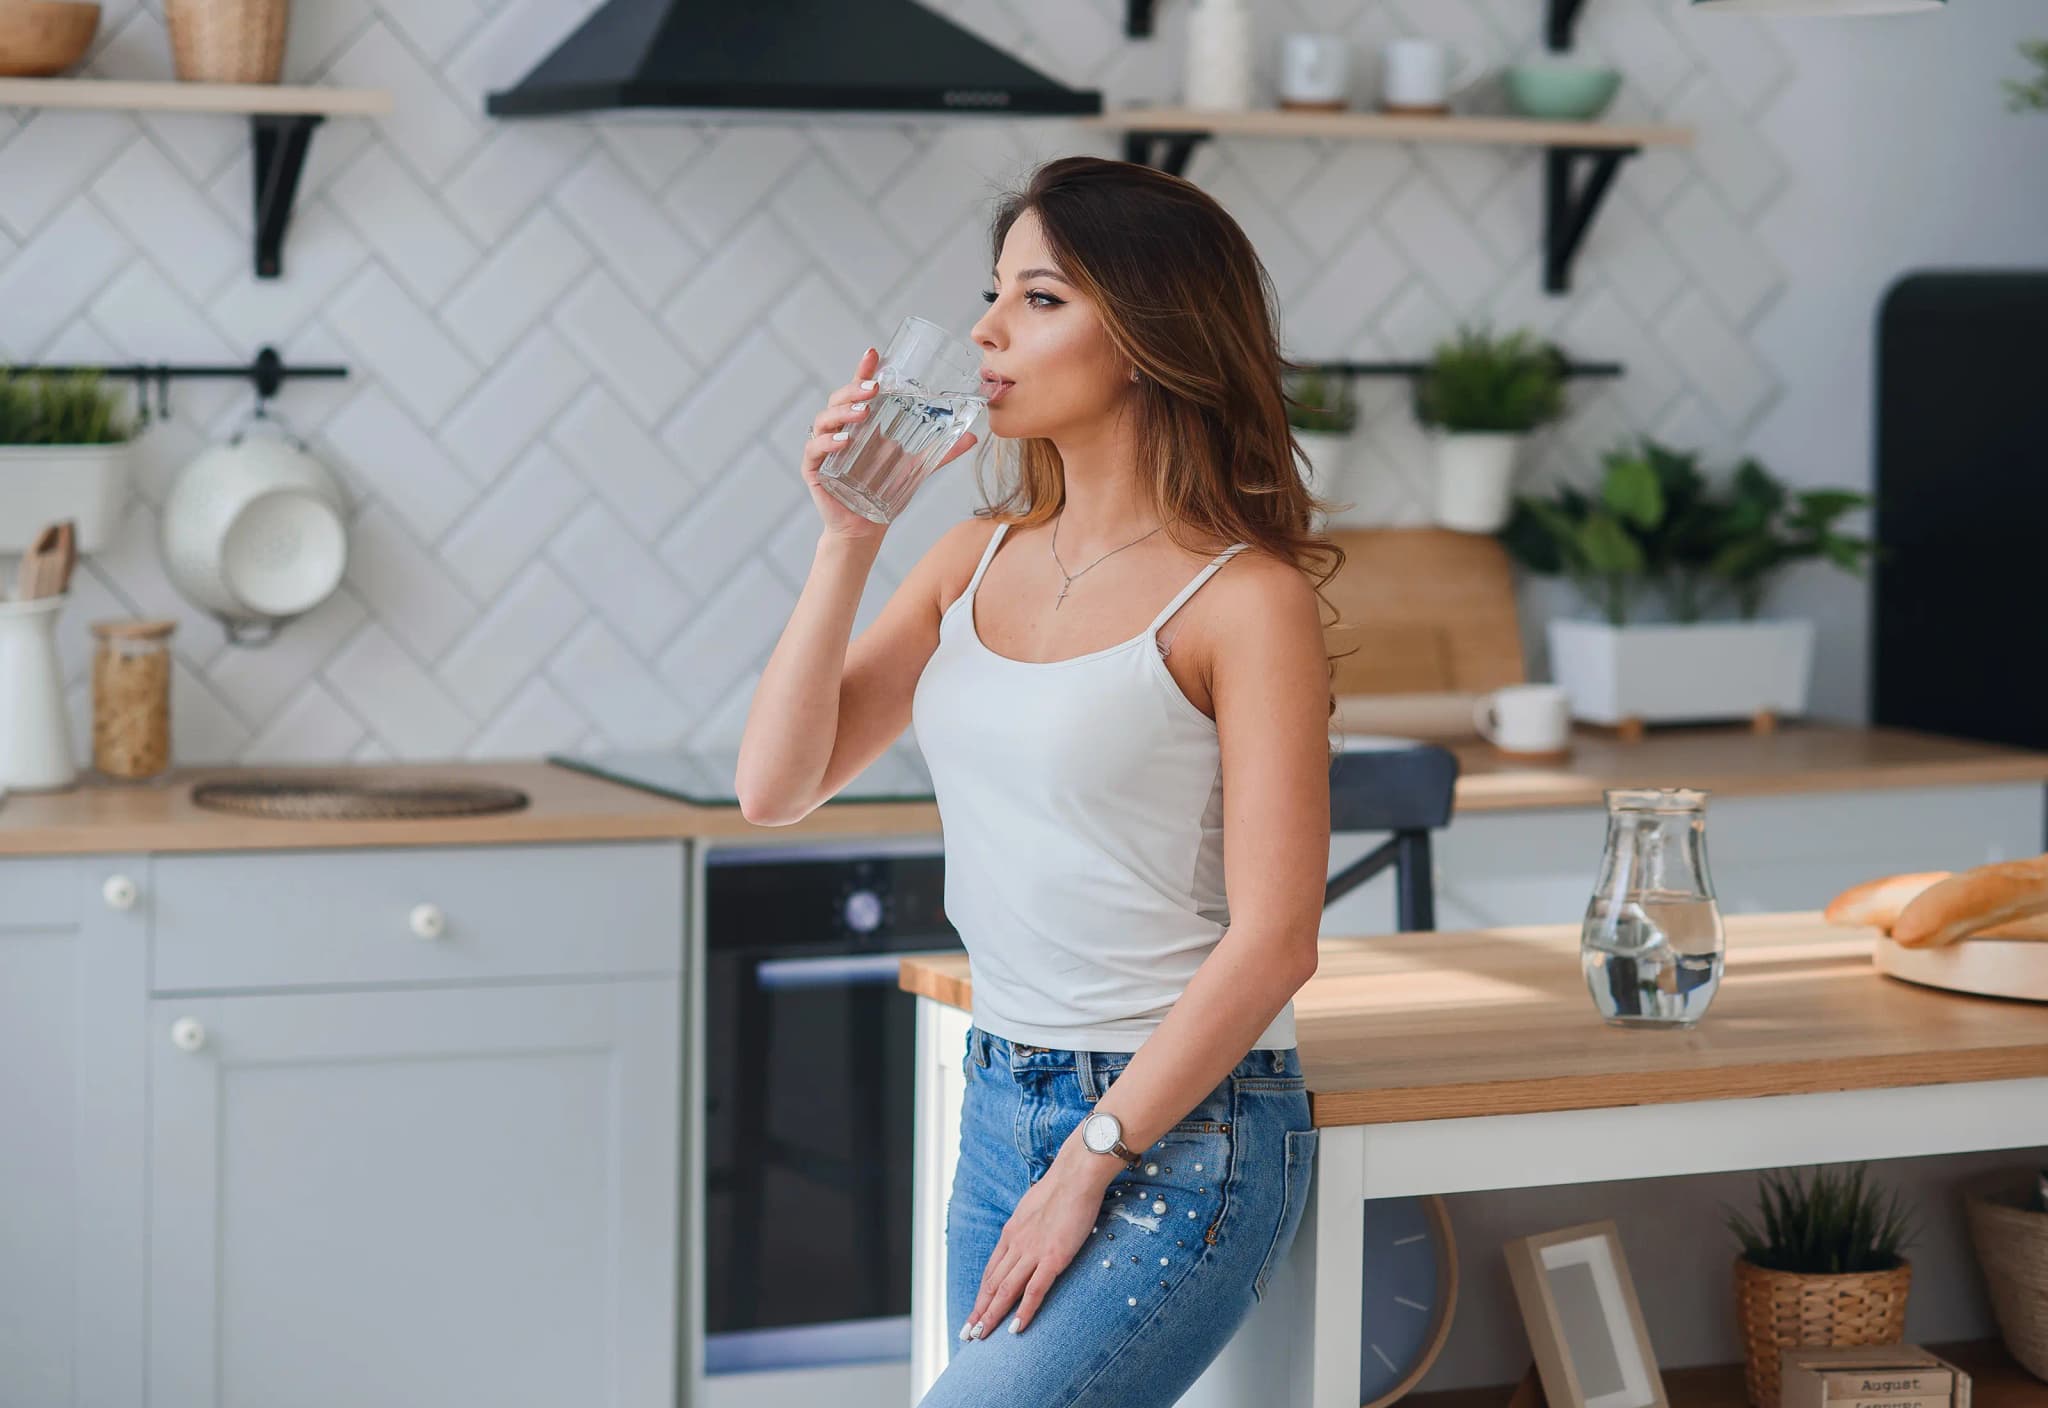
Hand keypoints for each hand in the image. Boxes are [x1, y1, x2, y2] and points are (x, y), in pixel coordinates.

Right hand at [800, 345, 978, 543]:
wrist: (865, 528)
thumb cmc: (885, 492)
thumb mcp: (916, 467)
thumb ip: (940, 451)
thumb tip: (972, 437)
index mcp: (861, 424)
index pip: (859, 390)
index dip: (864, 370)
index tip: (874, 353)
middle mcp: (839, 430)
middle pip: (839, 399)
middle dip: (855, 390)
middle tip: (875, 388)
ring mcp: (824, 448)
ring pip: (825, 419)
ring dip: (843, 412)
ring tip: (863, 412)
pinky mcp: (814, 469)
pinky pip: (815, 449)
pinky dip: (827, 443)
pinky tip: (844, 441)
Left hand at [960, 1155, 1109, 1339]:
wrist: (1076, 1175)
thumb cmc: (1061, 1186)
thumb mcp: (1033, 1207)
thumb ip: (1027, 1224)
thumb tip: (1026, 1231)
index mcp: (1011, 1233)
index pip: (991, 1270)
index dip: (981, 1294)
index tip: (975, 1311)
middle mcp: (1016, 1244)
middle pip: (992, 1284)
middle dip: (979, 1311)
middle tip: (968, 1334)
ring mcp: (1033, 1252)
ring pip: (1006, 1291)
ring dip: (992, 1316)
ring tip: (982, 1336)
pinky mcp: (1053, 1258)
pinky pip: (1035, 1291)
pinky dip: (1024, 1312)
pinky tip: (1016, 1329)